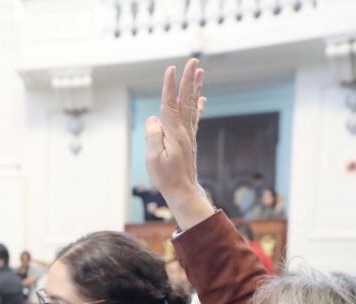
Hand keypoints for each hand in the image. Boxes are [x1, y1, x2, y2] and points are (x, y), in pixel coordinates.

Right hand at [144, 58, 214, 229]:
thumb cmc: (165, 177)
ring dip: (195, 87)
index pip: (169, 105)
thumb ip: (153, 137)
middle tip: (193, 61)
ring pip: (191, 105)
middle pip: (185, 100)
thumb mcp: (153, 160)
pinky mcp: (189, 139)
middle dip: (188, 79)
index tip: (171, 69)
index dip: (169, 87)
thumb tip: (153, 118)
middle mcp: (184, 130)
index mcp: (173, 133)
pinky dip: (198, 104)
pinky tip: (201, 97)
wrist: (183, 190)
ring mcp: (188, 133)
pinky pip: (194, 116)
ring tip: (199, 71)